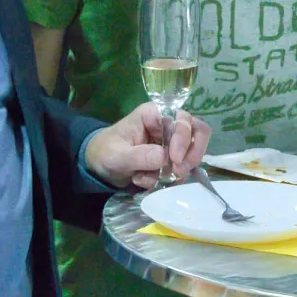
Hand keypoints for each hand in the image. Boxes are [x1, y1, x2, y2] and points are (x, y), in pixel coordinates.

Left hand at [84, 103, 209, 189]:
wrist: (99, 167)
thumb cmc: (105, 152)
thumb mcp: (116, 156)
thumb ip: (138, 155)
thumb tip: (163, 157)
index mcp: (154, 114)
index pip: (181, 118)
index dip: (184, 138)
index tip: (175, 160)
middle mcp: (167, 124)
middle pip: (197, 131)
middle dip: (191, 154)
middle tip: (179, 172)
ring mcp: (171, 142)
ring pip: (193, 151)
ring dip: (181, 169)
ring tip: (161, 179)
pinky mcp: (171, 158)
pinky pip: (183, 167)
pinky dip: (171, 178)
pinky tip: (148, 181)